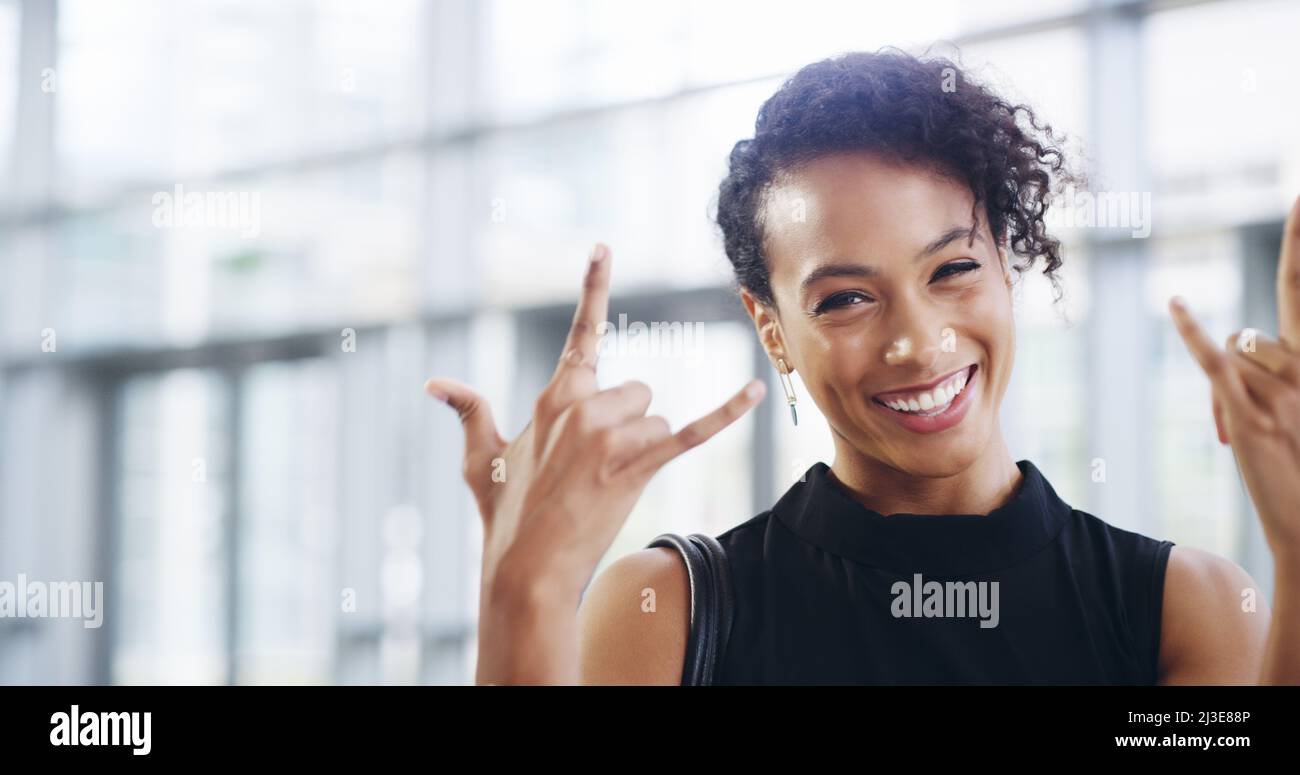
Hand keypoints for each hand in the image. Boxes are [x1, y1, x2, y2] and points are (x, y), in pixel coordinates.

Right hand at [425, 243, 764, 635]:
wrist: (526, 567)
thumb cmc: (504, 513)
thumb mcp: (480, 457)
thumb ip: (468, 411)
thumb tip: (435, 383)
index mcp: (555, 396)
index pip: (582, 333)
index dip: (593, 287)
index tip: (604, 247)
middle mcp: (585, 406)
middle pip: (638, 392)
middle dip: (626, 425)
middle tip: (595, 466)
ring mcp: (613, 435)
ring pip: (657, 420)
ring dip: (642, 449)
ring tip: (608, 484)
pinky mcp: (639, 466)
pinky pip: (694, 433)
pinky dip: (727, 412)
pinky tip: (757, 391)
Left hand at [1168, 196, 1299, 559]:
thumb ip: (1285, 374)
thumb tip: (1248, 344)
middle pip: (1261, 329)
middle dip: (1280, 290)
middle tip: (1294, 243)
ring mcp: (1284, 392)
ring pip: (1240, 347)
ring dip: (1232, 389)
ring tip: (1249, 438)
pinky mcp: (1251, 415)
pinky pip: (1215, 362)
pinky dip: (1192, 331)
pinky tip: (1174, 301)